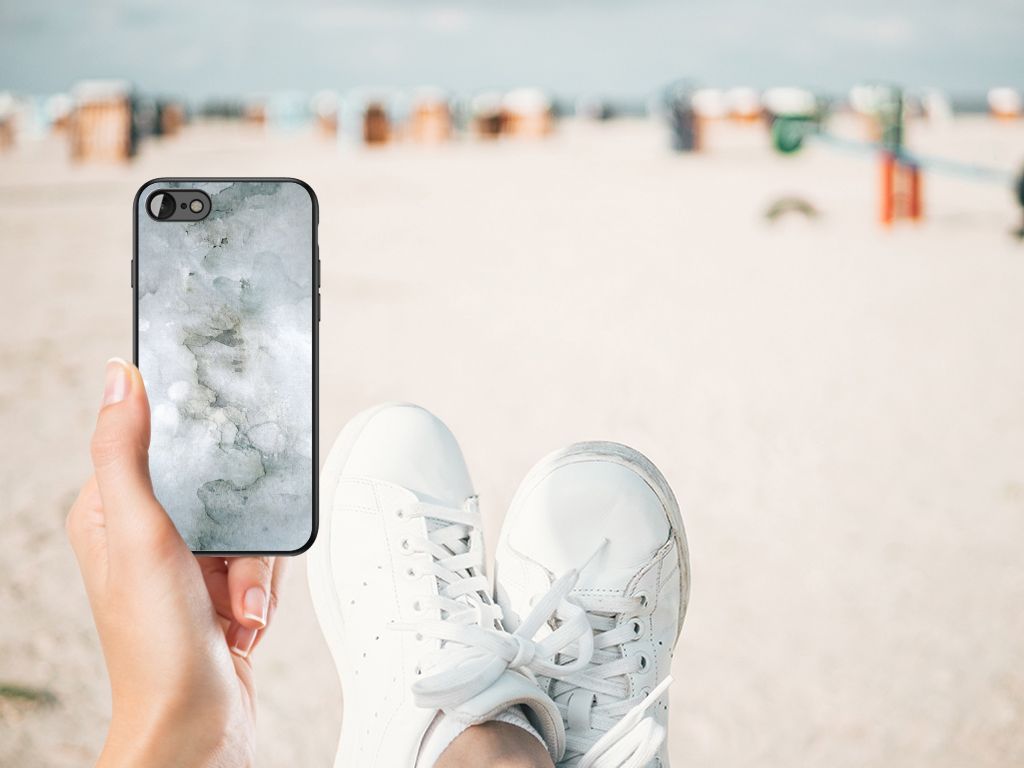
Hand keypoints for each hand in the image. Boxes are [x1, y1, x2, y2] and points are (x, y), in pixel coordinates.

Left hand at [66, 358, 285, 766]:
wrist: (196, 725)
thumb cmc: (156, 645)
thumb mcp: (140, 534)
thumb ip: (125, 452)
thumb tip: (119, 376)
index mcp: (110, 512)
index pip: (158, 444)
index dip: (197, 449)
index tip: (223, 458)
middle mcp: (147, 535)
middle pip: (220, 486)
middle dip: (241, 532)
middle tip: (229, 568)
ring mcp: (185, 564)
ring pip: (248, 525)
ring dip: (254, 570)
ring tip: (238, 606)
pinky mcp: (218, 589)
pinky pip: (261, 562)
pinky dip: (262, 591)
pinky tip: (244, 620)